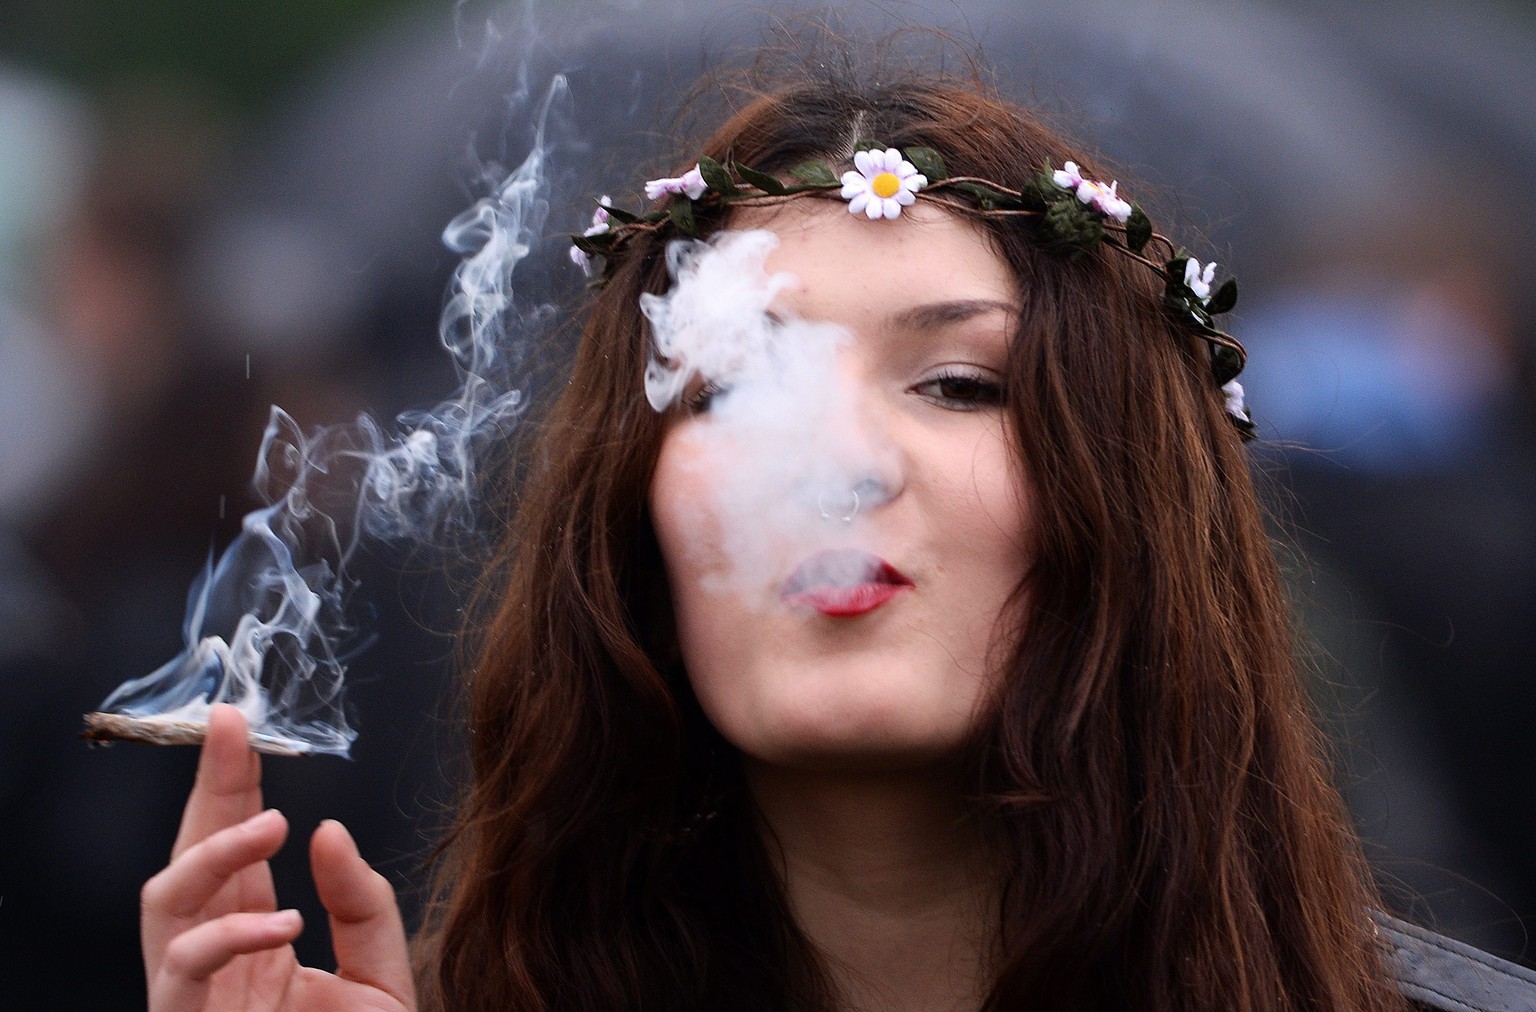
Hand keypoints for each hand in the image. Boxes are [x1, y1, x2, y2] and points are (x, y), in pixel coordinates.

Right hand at [140, 704, 415, 1009]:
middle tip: (229, 728)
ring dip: (211, 854)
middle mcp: (217, 961)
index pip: (237, 848)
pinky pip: (181, 973)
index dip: (234, 784)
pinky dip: (224, 939)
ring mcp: (196, 997)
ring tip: (272, 824)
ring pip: (162, 906)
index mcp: (258, 940)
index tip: (242, 724)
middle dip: (206, 789)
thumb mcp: (380, 976)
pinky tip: (278, 921)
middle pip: (191, 856)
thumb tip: (330, 832)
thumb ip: (362, 904)